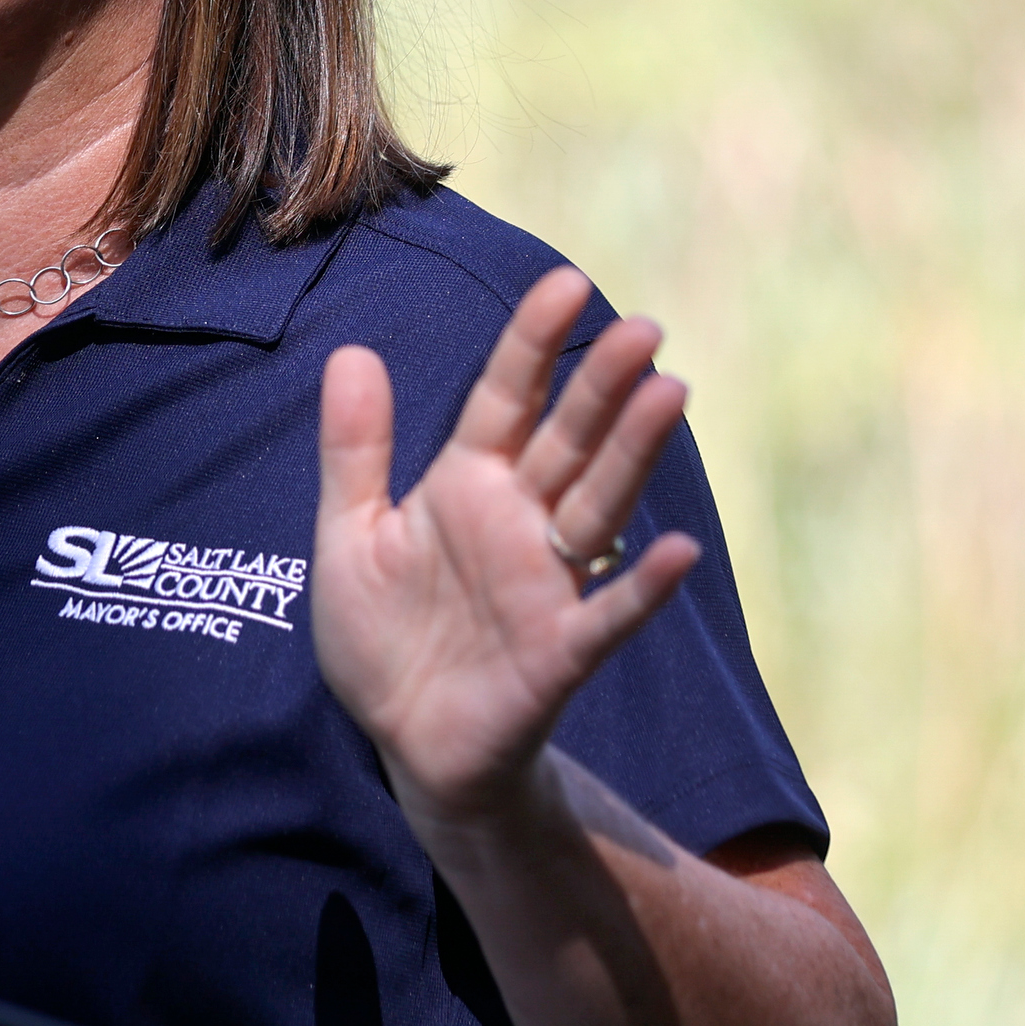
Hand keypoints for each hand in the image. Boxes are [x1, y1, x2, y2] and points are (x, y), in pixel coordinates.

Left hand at [310, 266, 701, 833]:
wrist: (403, 741)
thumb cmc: (383, 635)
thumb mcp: (348, 534)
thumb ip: (355, 450)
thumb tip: (352, 351)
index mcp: (466, 484)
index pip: (506, 399)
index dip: (532, 344)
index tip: (567, 284)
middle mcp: (518, 521)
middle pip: (568, 440)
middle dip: (602, 385)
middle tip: (644, 328)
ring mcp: (547, 583)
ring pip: (598, 505)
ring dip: (633, 454)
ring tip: (670, 394)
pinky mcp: (560, 652)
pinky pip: (607, 614)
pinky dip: (642, 586)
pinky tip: (676, 550)